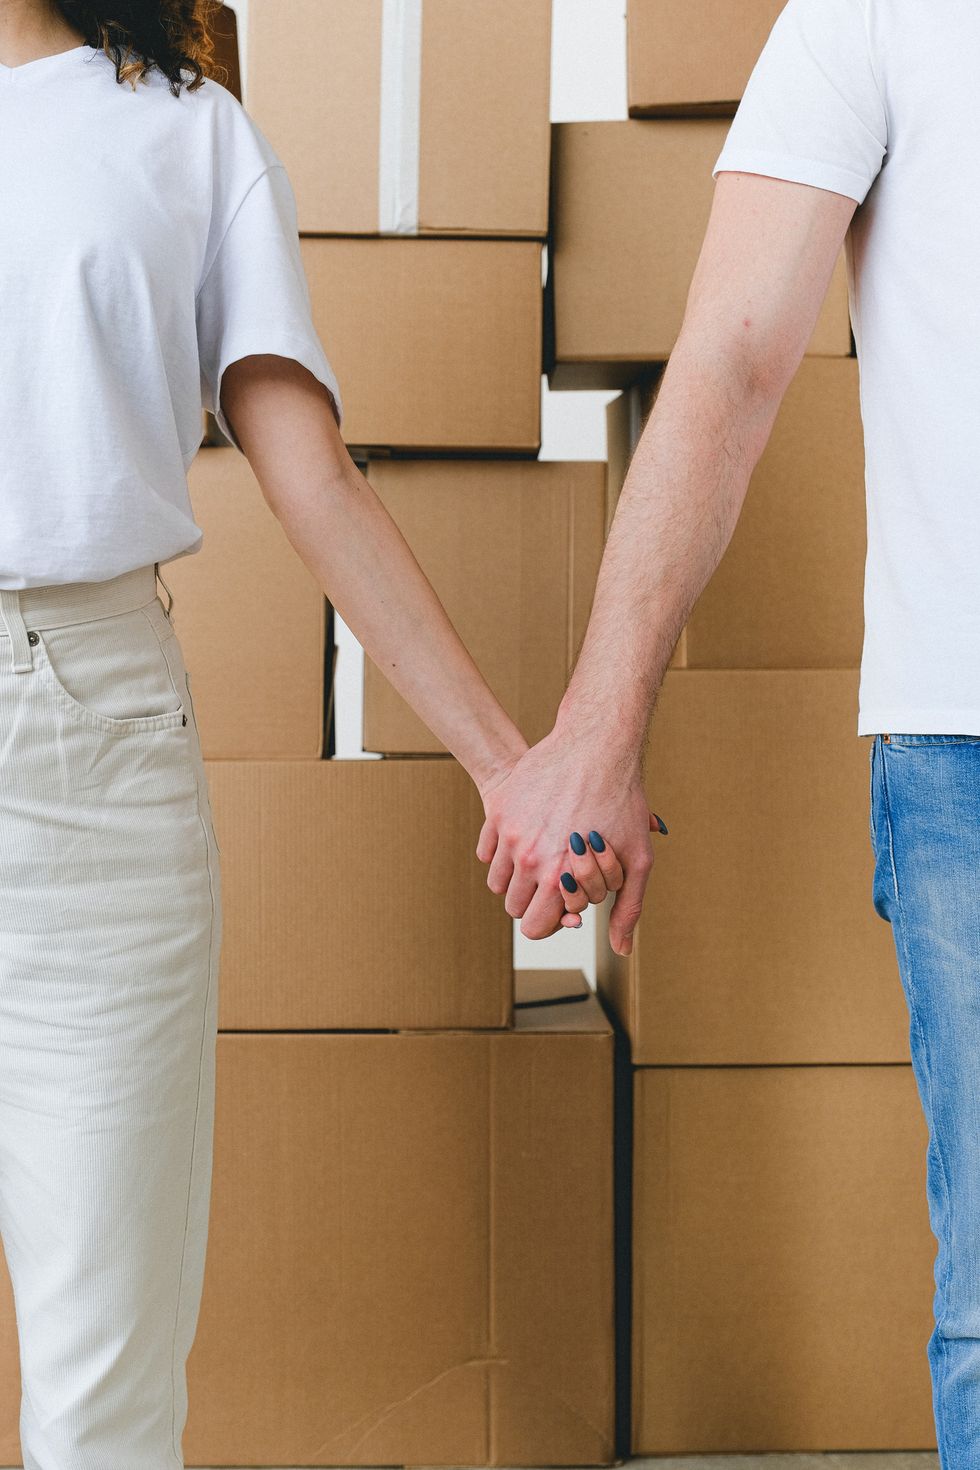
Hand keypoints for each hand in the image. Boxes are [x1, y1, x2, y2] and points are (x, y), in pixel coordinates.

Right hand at [475, 724, 664, 955]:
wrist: (597, 746)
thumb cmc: (623, 802)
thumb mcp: (638, 860)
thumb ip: (628, 909)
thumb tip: (621, 951)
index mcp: (559, 878)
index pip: (534, 927)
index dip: (549, 922)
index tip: (563, 908)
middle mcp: (529, 859)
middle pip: (513, 907)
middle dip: (534, 901)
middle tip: (556, 880)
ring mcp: (509, 834)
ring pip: (497, 881)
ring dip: (516, 878)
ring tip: (542, 859)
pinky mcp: (498, 811)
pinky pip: (486, 850)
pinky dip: (500, 852)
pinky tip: (527, 839)